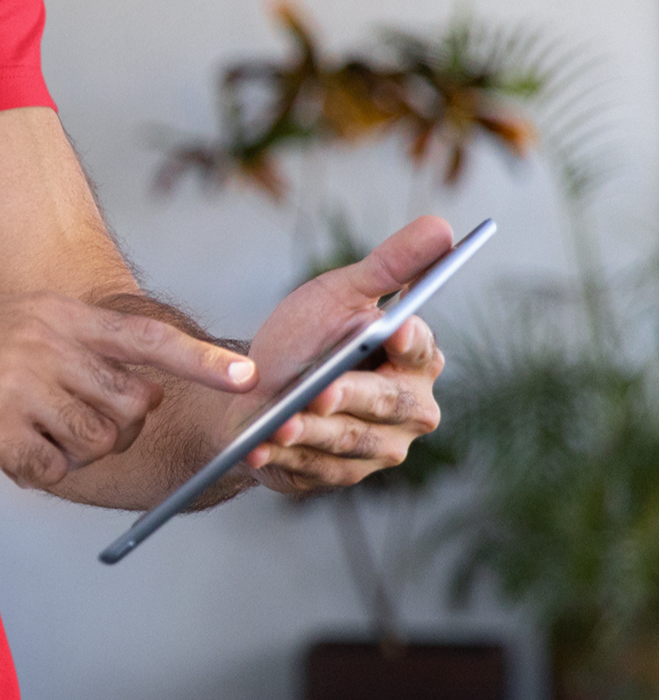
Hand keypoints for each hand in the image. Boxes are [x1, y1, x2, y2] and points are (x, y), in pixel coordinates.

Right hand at [0, 294, 258, 491]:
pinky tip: (3, 451)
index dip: (200, 360)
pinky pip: (53, 472)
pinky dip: (36, 473)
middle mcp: (42, 343)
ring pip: (98, 443)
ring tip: (30, 436)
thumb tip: (143, 391)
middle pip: (130, 406)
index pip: (144, 336)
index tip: (248, 377)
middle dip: (116, 429)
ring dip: (75, 454)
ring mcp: (18, 386)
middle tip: (71, 426)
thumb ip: (72, 347)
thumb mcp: (10, 325)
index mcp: (53, 313)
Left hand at [231, 217, 450, 495]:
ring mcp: (379, 448)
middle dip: (348, 396)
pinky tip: (257, 448)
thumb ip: (389, 265)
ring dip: (309, 431)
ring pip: (346, 440)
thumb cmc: (307, 335)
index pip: (419, 351)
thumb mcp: (340, 294)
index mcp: (416, 360)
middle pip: (384, 403)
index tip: (395, 329)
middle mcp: (409, 410)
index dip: (408, 343)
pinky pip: (313, 469)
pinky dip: (282, 457)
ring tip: (276, 422)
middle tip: (319, 390)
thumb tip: (442, 225)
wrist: (257, 386)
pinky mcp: (341, 474)